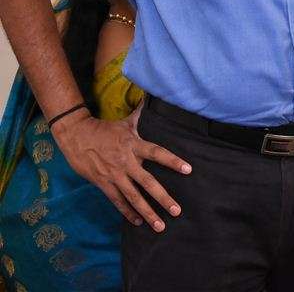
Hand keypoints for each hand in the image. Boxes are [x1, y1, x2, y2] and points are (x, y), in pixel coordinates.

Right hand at [51, 105, 190, 230]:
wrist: (75, 135)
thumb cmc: (104, 128)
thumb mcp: (125, 121)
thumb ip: (142, 114)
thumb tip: (154, 97)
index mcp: (134, 145)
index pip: (158, 153)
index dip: (173, 161)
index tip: (188, 170)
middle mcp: (126, 162)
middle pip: (148, 182)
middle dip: (163, 198)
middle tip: (177, 211)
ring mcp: (114, 175)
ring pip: (133, 197)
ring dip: (147, 212)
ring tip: (160, 225)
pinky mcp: (103, 183)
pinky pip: (118, 201)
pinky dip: (128, 212)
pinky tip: (139, 222)